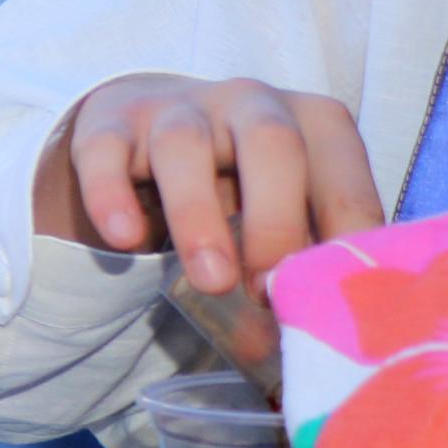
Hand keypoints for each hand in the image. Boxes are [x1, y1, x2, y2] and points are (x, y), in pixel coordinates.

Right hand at [40, 72, 379, 300]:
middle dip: (275, 222)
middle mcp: (250, 101)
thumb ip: (302, 258)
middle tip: (266, 292)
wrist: (158, 125)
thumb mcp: (287, 206)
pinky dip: (111, 195)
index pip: (341, 170)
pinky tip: (124, 240)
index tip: (325, 292)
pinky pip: (105, 151)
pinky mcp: (110, 121)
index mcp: (312, 121)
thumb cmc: (242, 181)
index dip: (340, 233)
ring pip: (184, 146)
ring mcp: (176, 107)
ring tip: (210, 282)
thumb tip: (304, 346)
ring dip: (199, 217)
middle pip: (272, 144)